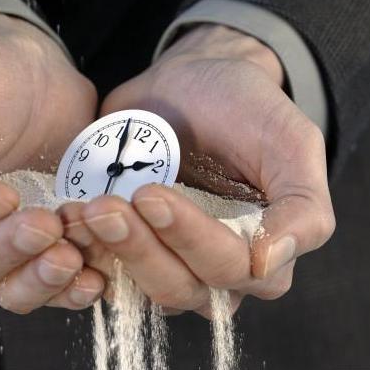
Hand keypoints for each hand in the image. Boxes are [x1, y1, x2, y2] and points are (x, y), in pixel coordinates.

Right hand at [0, 13, 103, 312]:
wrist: (29, 63)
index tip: (2, 194)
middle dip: (8, 251)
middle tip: (45, 223)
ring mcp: (7, 239)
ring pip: (12, 285)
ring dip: (41, 279)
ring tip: (71, 256)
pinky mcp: (49, 239)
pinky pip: (55, 279)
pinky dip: (73, 287)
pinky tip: (94, 278)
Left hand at [59, 24, 334, 316]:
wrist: (192, 82)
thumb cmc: (246, 107)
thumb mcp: (290, 142)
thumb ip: (301, 206)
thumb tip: (267, 264)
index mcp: (262, 253)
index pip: (227, 269)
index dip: (189, 238)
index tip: (150, 194)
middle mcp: (214, 270)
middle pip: (178, 287)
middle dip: (140, 248)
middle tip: (106, 206)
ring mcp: (167, 262)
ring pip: (137, 287)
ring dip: (108, 252)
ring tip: (85, 210)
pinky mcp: (128, 249)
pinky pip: (103, 271)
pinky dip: (83, 252)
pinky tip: (68, 220)